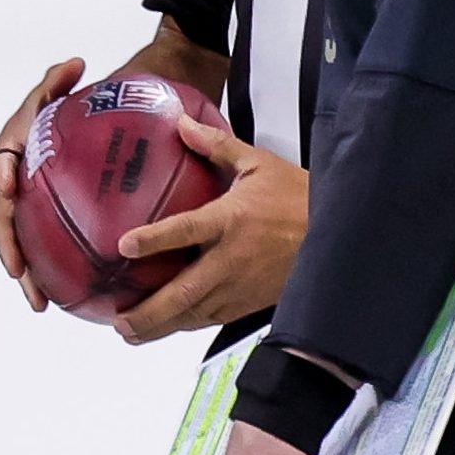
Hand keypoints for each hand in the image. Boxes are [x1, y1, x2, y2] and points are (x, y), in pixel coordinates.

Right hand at [0, 56, 83, 310]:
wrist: (72, 124)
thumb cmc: (60, 107)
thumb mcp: (54, 92)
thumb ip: (56, 80)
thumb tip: (74, 63)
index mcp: (9, 153)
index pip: (1, 165)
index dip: (2, 178)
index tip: (7, 188)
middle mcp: (10, 184)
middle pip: (4, 220)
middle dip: (8, 248)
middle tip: (19, 272)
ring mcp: (24, 207)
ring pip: (20, 245)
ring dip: (26, 275)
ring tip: (40, 302)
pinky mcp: (40, 222)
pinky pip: (42, 250)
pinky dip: (49, 275)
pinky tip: (67, 300)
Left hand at [112, 118, 307, 343]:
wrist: (337, 234)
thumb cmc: (297, 198)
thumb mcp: (258, 164)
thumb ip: (216, 145)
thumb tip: (182, 122)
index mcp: (231, 220)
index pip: (187, 230)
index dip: (155, 239)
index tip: (124, 245)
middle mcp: (231, 259)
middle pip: (183, 291)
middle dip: (148, 310)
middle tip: (118, 319)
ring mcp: (240, 286)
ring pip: (194, 314)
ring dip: (160, 325)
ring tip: (130, 331)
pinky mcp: (249, 303)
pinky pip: (210, 319)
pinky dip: (184, 325)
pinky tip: (164, 328)